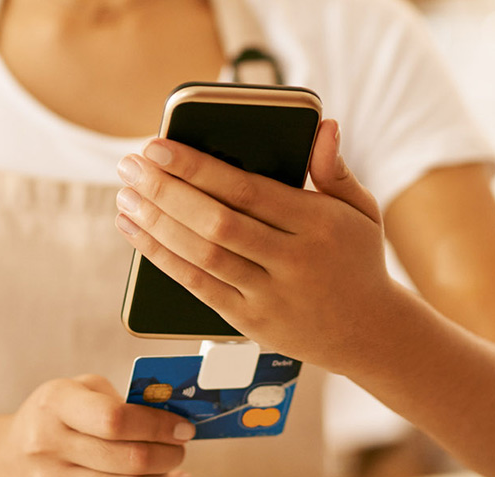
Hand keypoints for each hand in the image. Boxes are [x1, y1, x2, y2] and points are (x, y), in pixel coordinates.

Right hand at [0, 374, 194, 476]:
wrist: (1, 466)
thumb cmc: (50, 421)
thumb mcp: (76, 392)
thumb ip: (122, 399)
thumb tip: (173, 422)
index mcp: (54, 404)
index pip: (116, 419)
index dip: (158, 425)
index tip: (181, 427)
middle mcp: (48, 445)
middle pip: (130, 458)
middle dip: (169, 453)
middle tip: (180, 446)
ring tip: (168, 464)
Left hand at [114, 119, 412, 370]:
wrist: (370, 332)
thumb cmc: (356, 258)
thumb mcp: (360, 211)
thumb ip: (333, 169)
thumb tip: (323, 125)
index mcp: (318, 225)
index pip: (248, 191)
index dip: (198, 168)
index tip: (158, 146)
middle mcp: (293, 262)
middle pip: (217, 223)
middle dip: (165, 191)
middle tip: (129, 165)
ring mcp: (270, 295)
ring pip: (202, 256)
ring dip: (156, 224)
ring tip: (125, 196)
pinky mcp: (251, 321)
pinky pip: (198, 287)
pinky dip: (162, 259)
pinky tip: (137, 233)